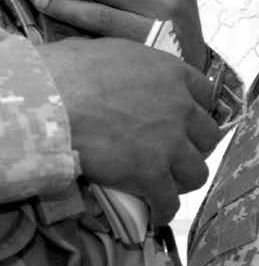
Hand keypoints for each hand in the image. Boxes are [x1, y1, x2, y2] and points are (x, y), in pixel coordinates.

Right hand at [39, 38, 218, 222]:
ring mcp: (169, 143)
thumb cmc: (64, 70)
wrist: (45, 103)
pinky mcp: (151, 173)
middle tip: (176, 154)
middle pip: (208, 136)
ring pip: (197, 172)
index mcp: (170, 73)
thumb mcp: (106, 53)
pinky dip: (163, 208)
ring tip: (168, 183)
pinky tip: (156, 212)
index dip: (196, 110)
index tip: (186, 121)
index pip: (204, 93)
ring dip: (184, 179)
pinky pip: (169, 200)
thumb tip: (117, 71)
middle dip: (194, 146)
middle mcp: (179, 108)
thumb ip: (129, 67)